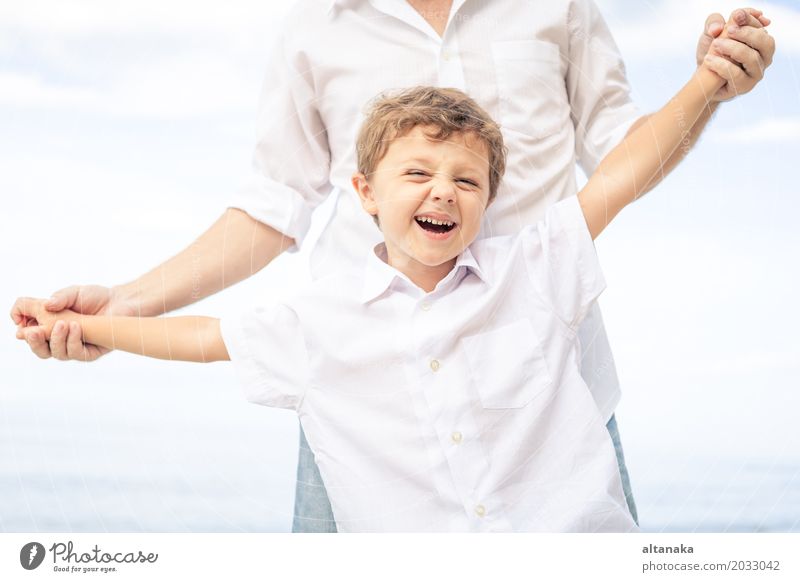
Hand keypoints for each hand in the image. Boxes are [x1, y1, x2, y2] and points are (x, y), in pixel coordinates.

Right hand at [10, 285, 135, 360]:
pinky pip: (76, 354)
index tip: (22, 324)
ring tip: (64, 323)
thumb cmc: (95, 297)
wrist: (121, 301)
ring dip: (56, 339)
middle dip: (34, 342)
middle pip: (40, 349)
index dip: (23, 331)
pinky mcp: (90, 353)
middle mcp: (60, 339)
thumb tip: (45, 305)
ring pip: (56, 353)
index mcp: (49, 326)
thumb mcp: (72, 293)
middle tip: (34, 332)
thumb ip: (57, 298)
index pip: (29, 334)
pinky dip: (73, 341)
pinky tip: (76, 327)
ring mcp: (74, 347)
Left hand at [697, 8, 774, 101]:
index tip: (735, 15)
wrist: (702, 80)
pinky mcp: (744, 86)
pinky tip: (708, 60)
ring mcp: (756, 72)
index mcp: (759, 41)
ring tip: (716, 44)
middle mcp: (763, 56)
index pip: (761, 27)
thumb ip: (715, 22)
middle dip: (747, 33)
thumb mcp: (710, 34)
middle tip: (728, 29)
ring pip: (752, 58)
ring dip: (733, 49)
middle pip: (765, 42)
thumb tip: (726, 21)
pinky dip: (722, 65)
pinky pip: (737, 75)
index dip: (750, 19)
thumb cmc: (711, 53)